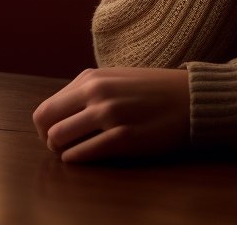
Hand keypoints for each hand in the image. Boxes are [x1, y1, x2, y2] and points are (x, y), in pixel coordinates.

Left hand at [32, 67, 189, 162]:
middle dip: (49, 141)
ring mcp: (109, 115)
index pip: (46, 108)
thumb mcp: (115, 78)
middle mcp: (96, 93)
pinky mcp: (123, 137)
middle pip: (46, 124)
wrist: (191, 98)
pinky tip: (86, 158)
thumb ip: (87, 92)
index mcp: (90, 78)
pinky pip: (84, 153)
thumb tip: (59, 115)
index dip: (46, 128)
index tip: (56, 136)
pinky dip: (77, 159)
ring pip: (60, 138)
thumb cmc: (153, 91)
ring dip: (62, 151)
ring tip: (76, 153)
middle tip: (62, 148)